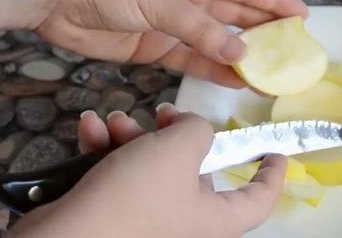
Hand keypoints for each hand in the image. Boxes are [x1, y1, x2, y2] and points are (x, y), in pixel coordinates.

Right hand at [10, 104, 286, 237]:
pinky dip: (106, 152)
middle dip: (171, 135)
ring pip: (152, 168)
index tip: (276, 153)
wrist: (65, 237)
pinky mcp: (114, 215)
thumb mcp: (178, 149)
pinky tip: (91, 130)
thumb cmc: (136, 196)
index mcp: (215, 219)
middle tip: (160, 114)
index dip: (271, 176)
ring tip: (117, 121)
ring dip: (132, 137)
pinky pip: (119, 178)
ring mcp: (149, 221)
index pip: (258, 200)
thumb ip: (197, 129)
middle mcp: (186, 223)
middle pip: (195, 171)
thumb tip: (192, 128)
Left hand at [36, 0, 306, 87]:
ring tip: (271, 76)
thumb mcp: (160, 2)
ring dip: (241, 57)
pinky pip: (193, 59)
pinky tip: (236, 81)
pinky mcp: (157, 47)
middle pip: (235, 15)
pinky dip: (213, 69)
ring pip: (217, 41)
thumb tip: (243, 54)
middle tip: (293, 53)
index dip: (274, 1)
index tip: (302, 17)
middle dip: (264, 33)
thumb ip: (201, 30)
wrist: (56, 0)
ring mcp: (174, 22)